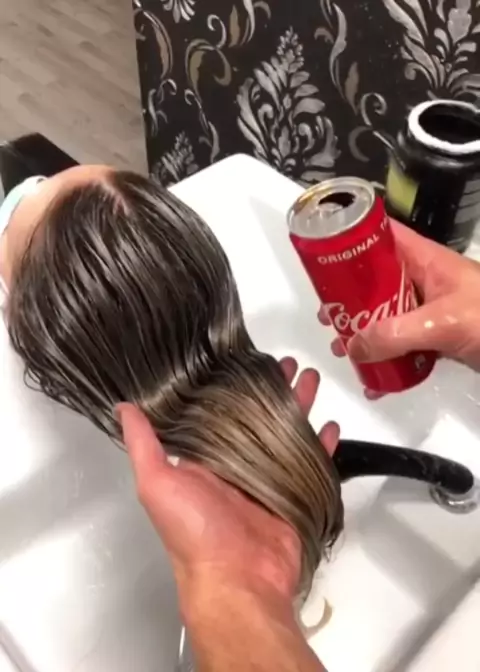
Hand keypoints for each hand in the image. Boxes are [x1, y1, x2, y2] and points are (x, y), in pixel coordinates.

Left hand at [117, 358, 338, 611]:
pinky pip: (313, 462)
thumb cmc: (194, 534)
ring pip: (288, 431)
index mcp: (206, 459)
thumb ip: (143, 445)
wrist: (237, 581)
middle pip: (260, 416)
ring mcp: (269, 479)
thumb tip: (123, 407)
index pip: (221, 410)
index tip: (245, 358)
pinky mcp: (294, 494)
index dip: (233, 384)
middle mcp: (237, 466)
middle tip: (289, 363)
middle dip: (274, 388)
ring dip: (300, 405)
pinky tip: (332, 426)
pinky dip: (324, 444)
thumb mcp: (157, 484)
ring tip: (312, 378)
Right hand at [319, 221, 479, 378]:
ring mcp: (429, 309)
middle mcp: (422, 280)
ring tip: (342, 346)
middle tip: (328, 313)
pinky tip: (373, 376)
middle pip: (375, 279)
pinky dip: (385, 357)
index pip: (380, 236)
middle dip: (349, 296)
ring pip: (385, 313)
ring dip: (363, 330)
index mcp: (424, 260)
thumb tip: (353, 345)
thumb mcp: (442, 322)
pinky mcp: (436, 336)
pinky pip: (401, 342)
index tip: (323, 256)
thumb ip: (394, 334)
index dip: (350, 240)